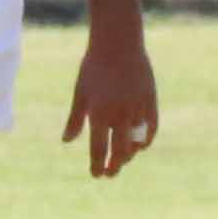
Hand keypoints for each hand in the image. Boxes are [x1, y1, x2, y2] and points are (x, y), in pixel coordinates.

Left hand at [68, 22, 158, 177]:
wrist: (118, 44)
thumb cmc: (94, 67)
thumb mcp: (80, 93)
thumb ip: (76, 119)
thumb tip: (67, 141)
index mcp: (98, 112)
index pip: (98, 148)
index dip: (97, 164)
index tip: (96, 174)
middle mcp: (119, 113)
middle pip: (119, 151)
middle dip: (115, 166)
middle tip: (110, 174)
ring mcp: (137, 108)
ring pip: (136, 142)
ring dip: (129, 154)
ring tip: (123, 159)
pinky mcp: (151, 101)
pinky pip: (151, 128)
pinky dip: (146, 140)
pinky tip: (139, 146)